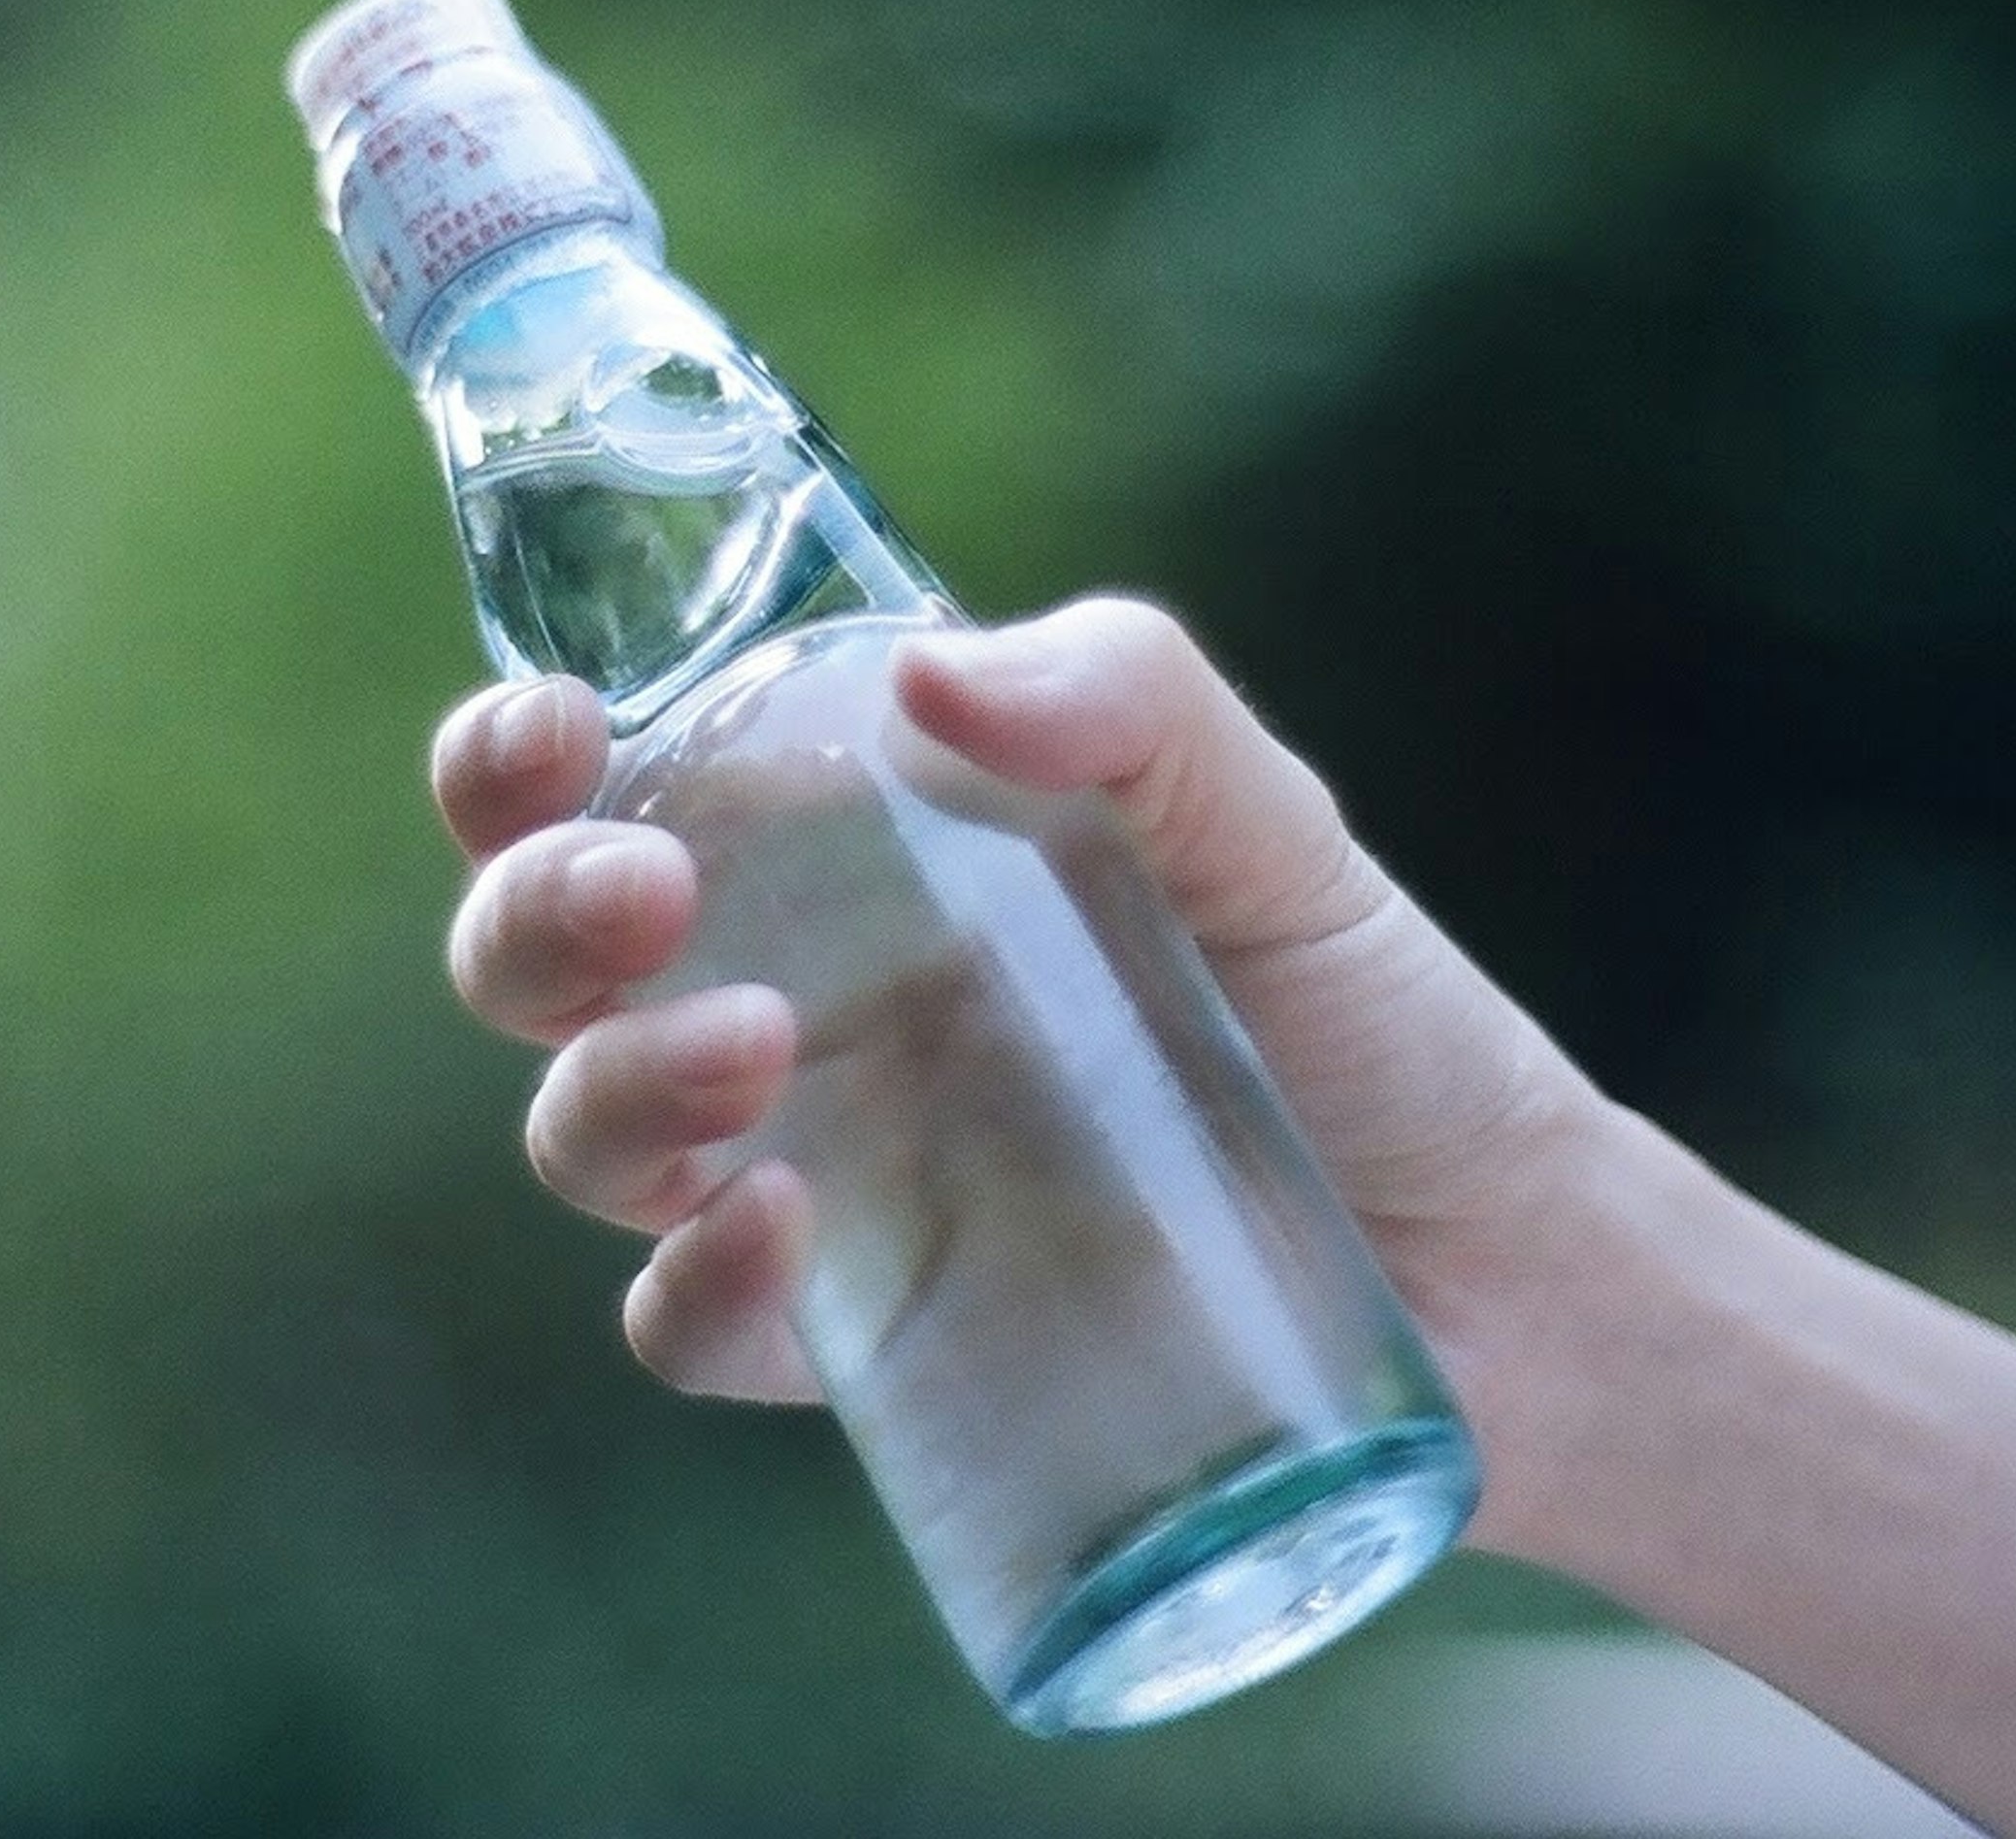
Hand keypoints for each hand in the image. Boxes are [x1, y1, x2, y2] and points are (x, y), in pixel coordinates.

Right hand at [431, 599, 1609, 1490]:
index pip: (602, 784)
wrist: (1504, 1271)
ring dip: (610, 1090)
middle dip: (530, 918)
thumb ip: (1127, 696)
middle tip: (644, 895)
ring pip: (588, 1138)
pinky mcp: (866, 1340)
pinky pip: (691, 1330)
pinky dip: (688, 1288)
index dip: (511, 757)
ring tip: (755, 1053)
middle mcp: (791, 1005)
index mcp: (839, 854)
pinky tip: (775, 1232)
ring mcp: (814, 1178)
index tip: (550, 734)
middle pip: (538, 963)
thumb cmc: (1368, 1012)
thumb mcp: (1264, 817)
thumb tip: (930, 675)